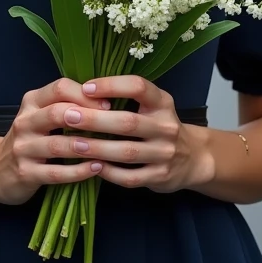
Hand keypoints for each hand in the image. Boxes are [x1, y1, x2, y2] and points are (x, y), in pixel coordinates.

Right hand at [0, 78, 111, 205]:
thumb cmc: (30, 140)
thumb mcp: (41, 116)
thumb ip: (65, 105)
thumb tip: (106, 98)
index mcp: (31, 102)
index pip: (59, 88)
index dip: (85, 94)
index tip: (108, 104)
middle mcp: (25, 122)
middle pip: (56, 113)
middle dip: (87, 117)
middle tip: (112, 124)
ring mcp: (23, 148)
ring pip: (56, 145)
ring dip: (85, 146)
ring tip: (109, 148)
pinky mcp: (25, 173)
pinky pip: (55, 172)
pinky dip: (78, 171)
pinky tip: (97, 168)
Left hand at [48, 75, 215, 192]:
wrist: (193, 158)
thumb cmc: (159, 125)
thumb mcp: (153, 105)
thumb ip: (128, 98)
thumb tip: (83, 91)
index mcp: (163, 102)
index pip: (138, 87)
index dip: (111, 85)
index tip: (85, 87)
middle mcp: (167, 126)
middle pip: (128, 122)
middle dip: (95, 119)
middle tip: (68, 116)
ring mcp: (165, 154)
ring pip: (127, 152)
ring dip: (98, 148)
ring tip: (73, 143)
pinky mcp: (160, 177)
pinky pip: (130, 177)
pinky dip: (109, 172)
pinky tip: (92, 166)